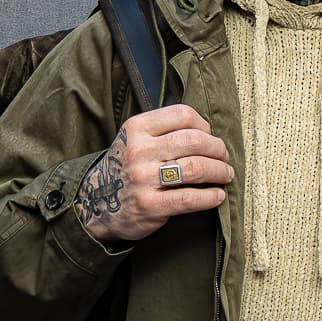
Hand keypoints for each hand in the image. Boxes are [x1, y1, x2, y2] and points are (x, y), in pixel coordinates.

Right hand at [75, 104, 232, 243]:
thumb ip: (163, 130)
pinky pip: (191, 198)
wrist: (96, 203)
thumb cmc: (126, 168)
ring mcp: (143, 179)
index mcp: (137, 128)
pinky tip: (217, 196)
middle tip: (224, 158)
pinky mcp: (150, 205)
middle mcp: (139, 151)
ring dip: (219, 171)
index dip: (205, 126)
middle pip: (195, 141)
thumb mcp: (135, 140)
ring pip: (196, 168)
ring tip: (225, 175)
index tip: (211, 137)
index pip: (183, 115)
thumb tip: (208, 131)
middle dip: (218, 149)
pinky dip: (211, 197)